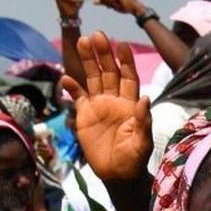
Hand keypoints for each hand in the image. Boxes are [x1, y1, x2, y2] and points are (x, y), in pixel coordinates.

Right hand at [59, 32, 152, 180]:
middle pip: (109, 72)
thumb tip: (145, 99)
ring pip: (92, 78)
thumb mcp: (143, 142)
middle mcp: (115, 100)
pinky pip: (77, 96)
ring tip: (82, 42)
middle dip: (104, 54)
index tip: (122, 44)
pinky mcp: (84, 115)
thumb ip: (143, 121)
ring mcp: (98, 106)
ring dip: (88, 62)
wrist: (118, 175)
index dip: (126, 61)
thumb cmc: (134, 159)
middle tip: (97, 35)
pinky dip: (71, 87)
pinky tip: (65, 78)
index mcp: (130, 104)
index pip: (129, 77)